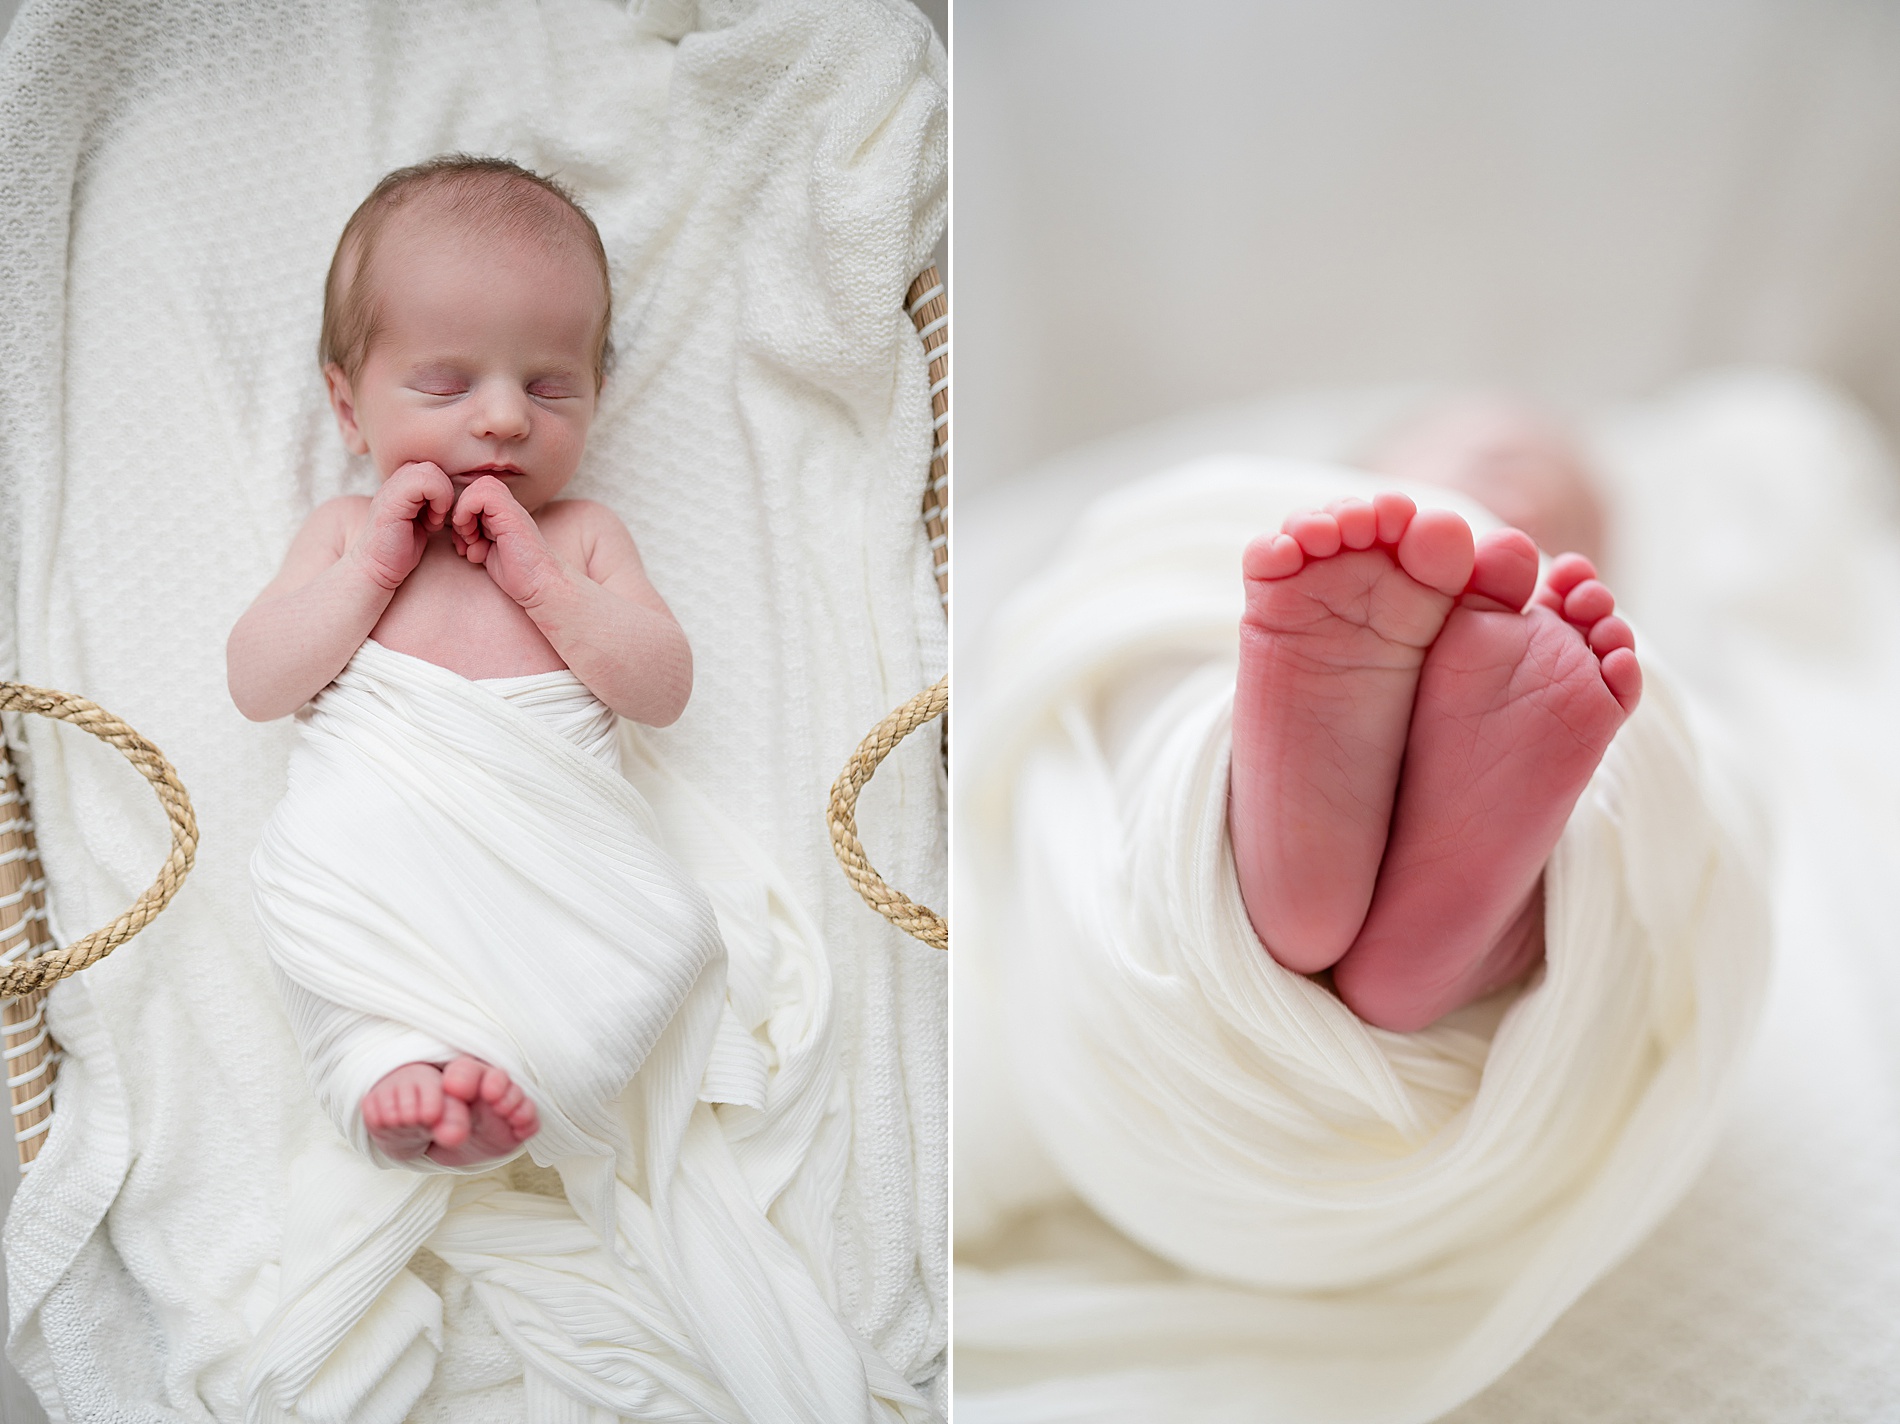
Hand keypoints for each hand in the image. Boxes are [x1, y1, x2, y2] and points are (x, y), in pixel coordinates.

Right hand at [351, 462, 453, 590]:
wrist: (377, 567)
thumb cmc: (402, 547)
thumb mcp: (424, 518)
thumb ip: (435, 500)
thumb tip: (462, 491)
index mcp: (403, 480)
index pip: (436, 467)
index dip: (445, 489)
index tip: (440, 513)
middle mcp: (395, 479)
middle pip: (434, 466)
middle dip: (446, 492)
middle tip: (439, 516)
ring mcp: (391, 487)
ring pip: (432, 470)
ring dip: (442, 497)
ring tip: (435, 519)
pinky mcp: (392, 501)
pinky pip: (426, 483)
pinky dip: (438, 502)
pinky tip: (431, 523)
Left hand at [451, 476, 559, 605]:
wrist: (540, 584)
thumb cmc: (517, 573)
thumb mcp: (488, 551)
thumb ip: (475, 536)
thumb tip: (457, 528)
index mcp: (503, 514)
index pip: (473, 496)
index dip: (462, 515)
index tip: (465, 541)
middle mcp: (508, 508)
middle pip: (473, 489)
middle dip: (461, 514)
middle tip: (467, 539)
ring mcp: (510, 509)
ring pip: (477, 487)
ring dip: (464, 514)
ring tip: (471, 540)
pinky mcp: (511, 514)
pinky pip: (481, 495)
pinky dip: (467, 512)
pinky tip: (473, 537)